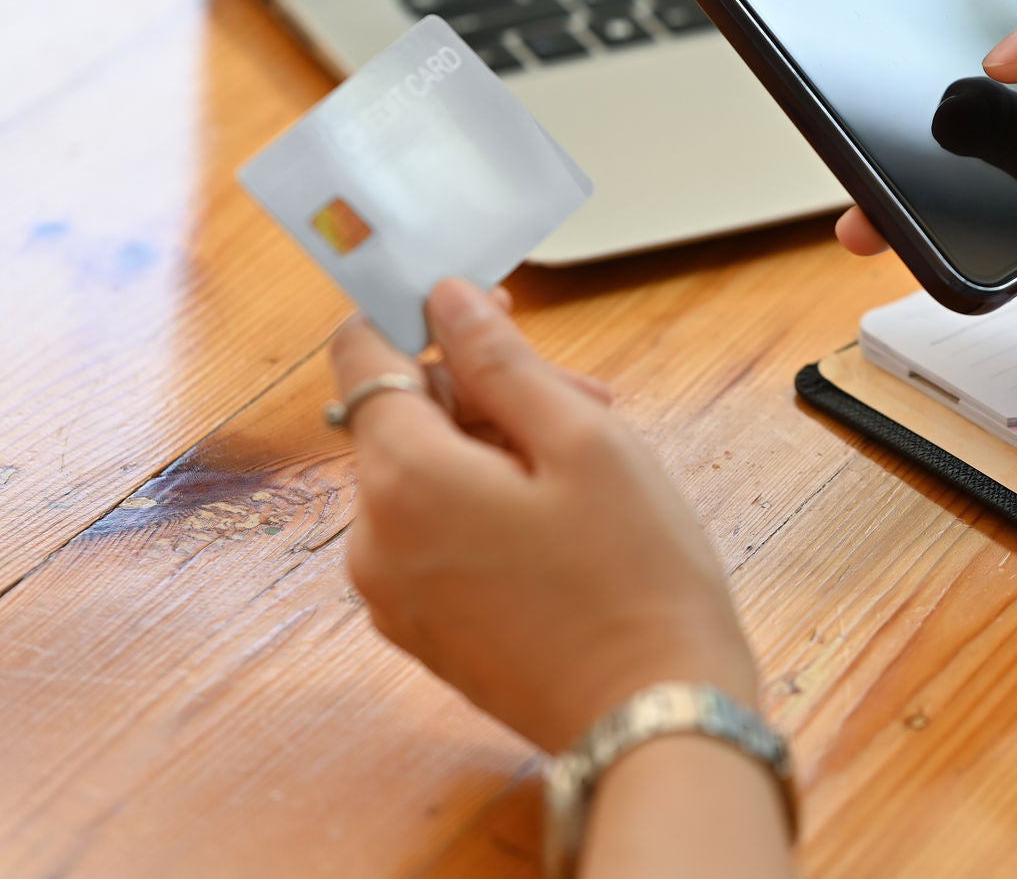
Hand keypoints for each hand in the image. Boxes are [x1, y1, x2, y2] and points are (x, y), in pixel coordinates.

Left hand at [330, 279, 756, 753]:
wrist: (653, 715)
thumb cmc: (635, 577)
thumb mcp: (585, 441)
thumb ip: (503, 362)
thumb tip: (447, 300)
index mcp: (405, 480)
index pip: (363, 357)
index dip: (419, 317)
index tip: (486, 308)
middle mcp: (373, 539)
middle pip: (403, 419)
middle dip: (483, 392)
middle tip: (585, 399)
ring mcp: (392, 594)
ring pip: (422, 477)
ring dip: (493, 449)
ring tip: (589, 466)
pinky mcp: (423, 631)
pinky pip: (432, 535)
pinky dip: (484, 507)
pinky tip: (563, 520)